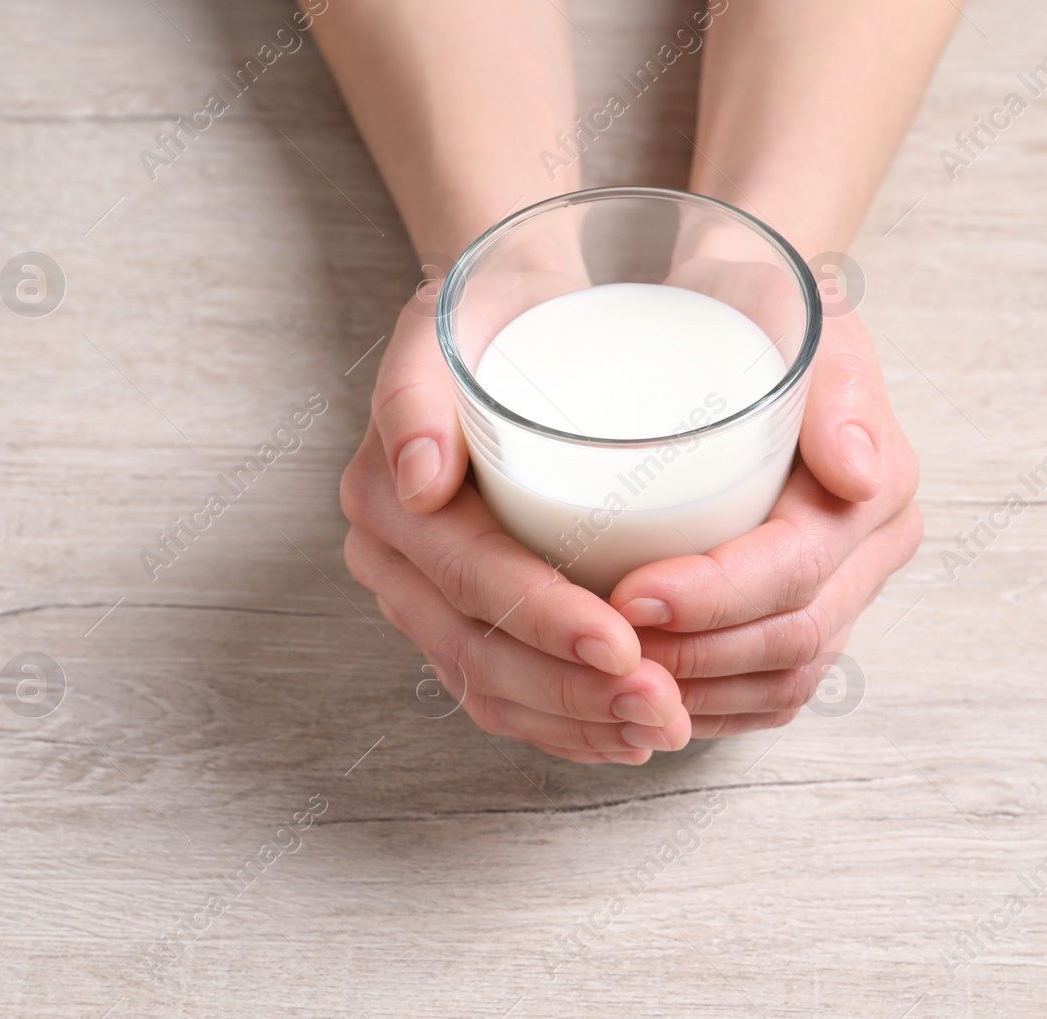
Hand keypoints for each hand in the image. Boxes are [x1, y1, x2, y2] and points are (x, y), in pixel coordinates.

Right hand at [342, 297, 693, 764]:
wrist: (502, 321)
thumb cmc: (491, 310)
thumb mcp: (448, 317)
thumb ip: (417, 387)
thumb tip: (420, 480)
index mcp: (385, 494)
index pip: (469, 579)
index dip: (543, 620)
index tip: (621, 641)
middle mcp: (393, 558)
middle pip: (480, 652)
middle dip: (573, 692)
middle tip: (661, 706)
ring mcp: (422, 599)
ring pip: (492, 688)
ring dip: (576, 723)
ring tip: (660, 728)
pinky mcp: (458, 621)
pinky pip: (502, 694)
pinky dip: (563, 724)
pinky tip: (625, 736)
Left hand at [608, 312, 922, 736]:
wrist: (748, 315)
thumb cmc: (762, 309)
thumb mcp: (796, 314)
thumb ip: (835, 389)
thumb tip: (858, 474)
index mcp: (880, 488)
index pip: (798, 569)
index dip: (715, 597)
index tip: (629, 595)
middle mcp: (874, 549)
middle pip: (793, 638)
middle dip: (696, 655)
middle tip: (607, 645)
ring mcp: (848, 589)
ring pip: (785, 680)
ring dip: (701, 693)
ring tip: (618, 677)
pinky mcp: (812, 612)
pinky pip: (775, 689)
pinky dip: (716, 705)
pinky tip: (655, 698)